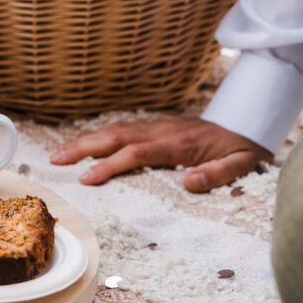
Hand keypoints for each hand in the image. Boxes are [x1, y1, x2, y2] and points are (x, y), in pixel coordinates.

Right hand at [49, 118, 272, 192]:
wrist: (248, 121)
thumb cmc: (242, 148)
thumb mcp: (243, 165)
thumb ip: (219, 174)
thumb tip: (189, 182)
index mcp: (178, 144)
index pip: (135, 153)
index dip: (109, 165)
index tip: (86, 178)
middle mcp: (161, 131)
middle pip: (115, 136)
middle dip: (83, 147)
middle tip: (55, 160)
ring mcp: (156, 126)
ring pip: (113, 130)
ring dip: (84, 141)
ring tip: (58, 154)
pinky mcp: (154, 127)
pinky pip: (120, 129)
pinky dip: (98, 137)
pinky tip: (83, 145)